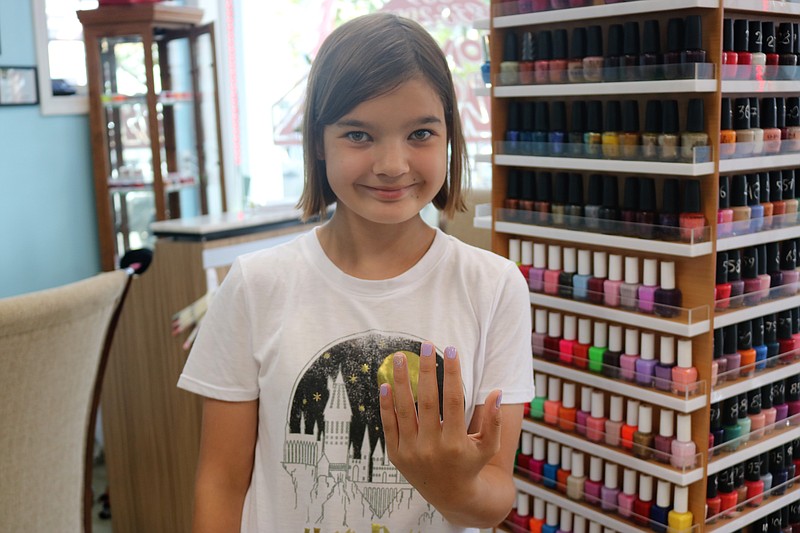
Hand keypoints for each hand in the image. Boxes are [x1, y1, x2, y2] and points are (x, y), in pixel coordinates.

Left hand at [378, 342, 503, 522]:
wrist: (451, 496)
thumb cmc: (472, 464)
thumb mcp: (489, 447)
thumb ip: (493, 421)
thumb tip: (496, 391)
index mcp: (455, 443)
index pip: (452, 400)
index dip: (452, 373)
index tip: (452, 350)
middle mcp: (431, 448)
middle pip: (426, 401)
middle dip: (425, 370)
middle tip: (424, 344)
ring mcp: (411, 452)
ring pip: (404, 410)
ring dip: (399, 381)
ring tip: (397, 357)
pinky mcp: (396, 456)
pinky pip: (389, 425)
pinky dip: (386, 405)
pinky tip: (384, 384)